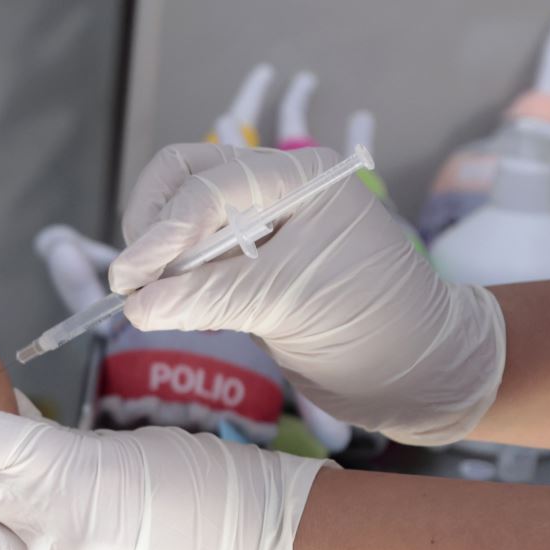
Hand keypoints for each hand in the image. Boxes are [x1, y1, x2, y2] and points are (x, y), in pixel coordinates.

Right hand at [111, 143, 505, 445]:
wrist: (417, 371)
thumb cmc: (373, 323)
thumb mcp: (288, 302)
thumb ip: (208, 298)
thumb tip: (135, 307)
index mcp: (300, 179)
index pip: (210, 184)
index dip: (164, 229)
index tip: (131, 278)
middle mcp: (276, 190)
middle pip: (185, 179)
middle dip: (151, 224)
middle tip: (132, 278)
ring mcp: (260, 225)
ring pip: (181, 216)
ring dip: (157, 252)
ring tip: (146, 296)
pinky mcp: (247, 264)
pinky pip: (192, 256)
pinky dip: (171, 277)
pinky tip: (165, 304)